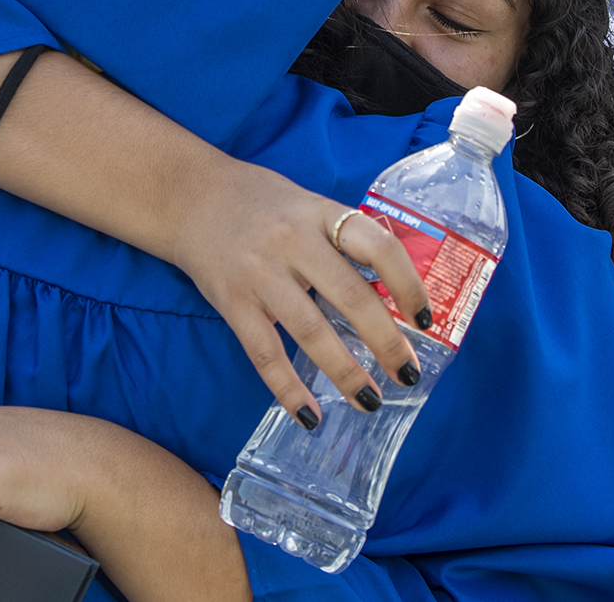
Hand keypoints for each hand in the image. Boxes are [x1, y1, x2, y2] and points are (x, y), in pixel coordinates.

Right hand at [166, 155, 431, 422]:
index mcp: (320, 213)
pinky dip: (288, 388)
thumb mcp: (308, 203)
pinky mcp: (232, 302)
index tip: (424, 318)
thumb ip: (343, 238)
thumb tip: (393, 288)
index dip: (406, 284)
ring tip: (369, 400)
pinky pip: (264, 353)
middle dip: (384, 341)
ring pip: (310, 330)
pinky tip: (310, 416)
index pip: (376, 246)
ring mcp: (260, 273)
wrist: (189, 196)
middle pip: (349, 295)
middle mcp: (293, 241)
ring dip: (344, 371)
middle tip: (407, 374)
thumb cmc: (260, 203)